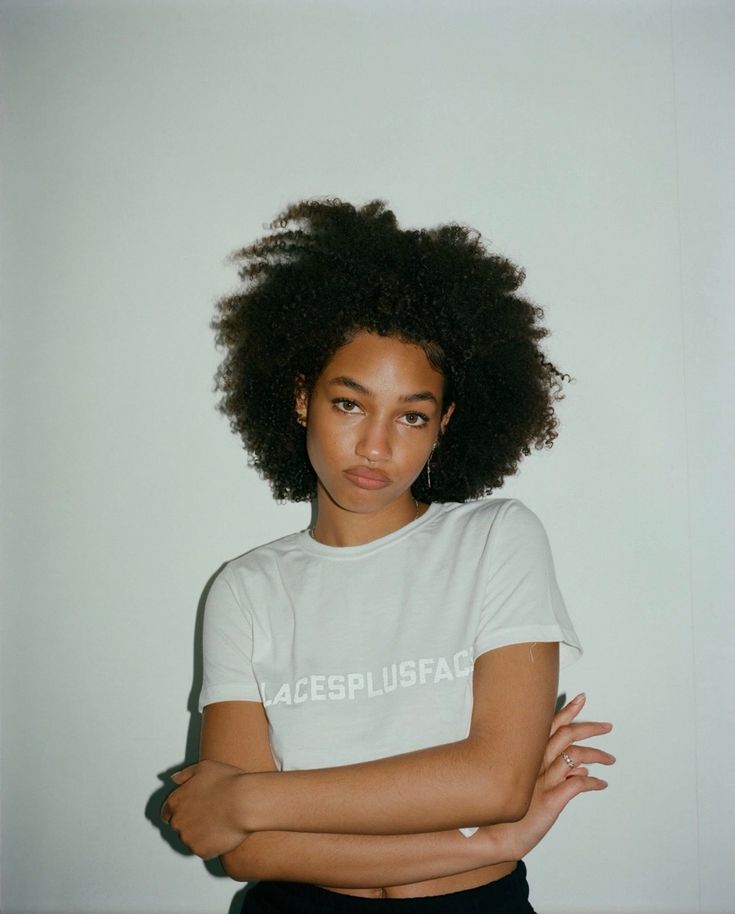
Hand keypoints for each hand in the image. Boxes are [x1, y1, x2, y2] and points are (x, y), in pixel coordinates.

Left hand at [160, 759, 250, 858]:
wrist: (245, 802)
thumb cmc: (228, 782)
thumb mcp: (204, 767)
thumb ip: (185, 774)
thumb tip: (174, 778)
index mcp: (175, 801)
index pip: (167, 812)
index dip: (179, 810)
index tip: (191, 809)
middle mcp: (177, 821)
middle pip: (179, 827)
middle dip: (191, 822)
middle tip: (209, 814)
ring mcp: (188, 838)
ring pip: (191, 839)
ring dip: (200, 834)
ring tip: (219, 822)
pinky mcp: (201, 851)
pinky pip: (203, 850)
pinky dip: (211, 844)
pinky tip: (223, 832)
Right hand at [491, 693, 614, 859]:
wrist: (495, 836)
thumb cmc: (508, 811)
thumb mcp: (530, 788)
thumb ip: (555, 776)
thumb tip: (581, 770)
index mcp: (528, 756)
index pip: (549, 726)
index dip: (567, 711)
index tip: (582, 698)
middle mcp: (535, 764)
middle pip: (565, 736)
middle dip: (588, 727)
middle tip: (607, 726)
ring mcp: (542, 781)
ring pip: (574, 756)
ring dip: (596, 755)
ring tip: (610, 759)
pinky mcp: (549, 800)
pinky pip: (577, 785)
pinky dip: (592, 783)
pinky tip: (602, 784)